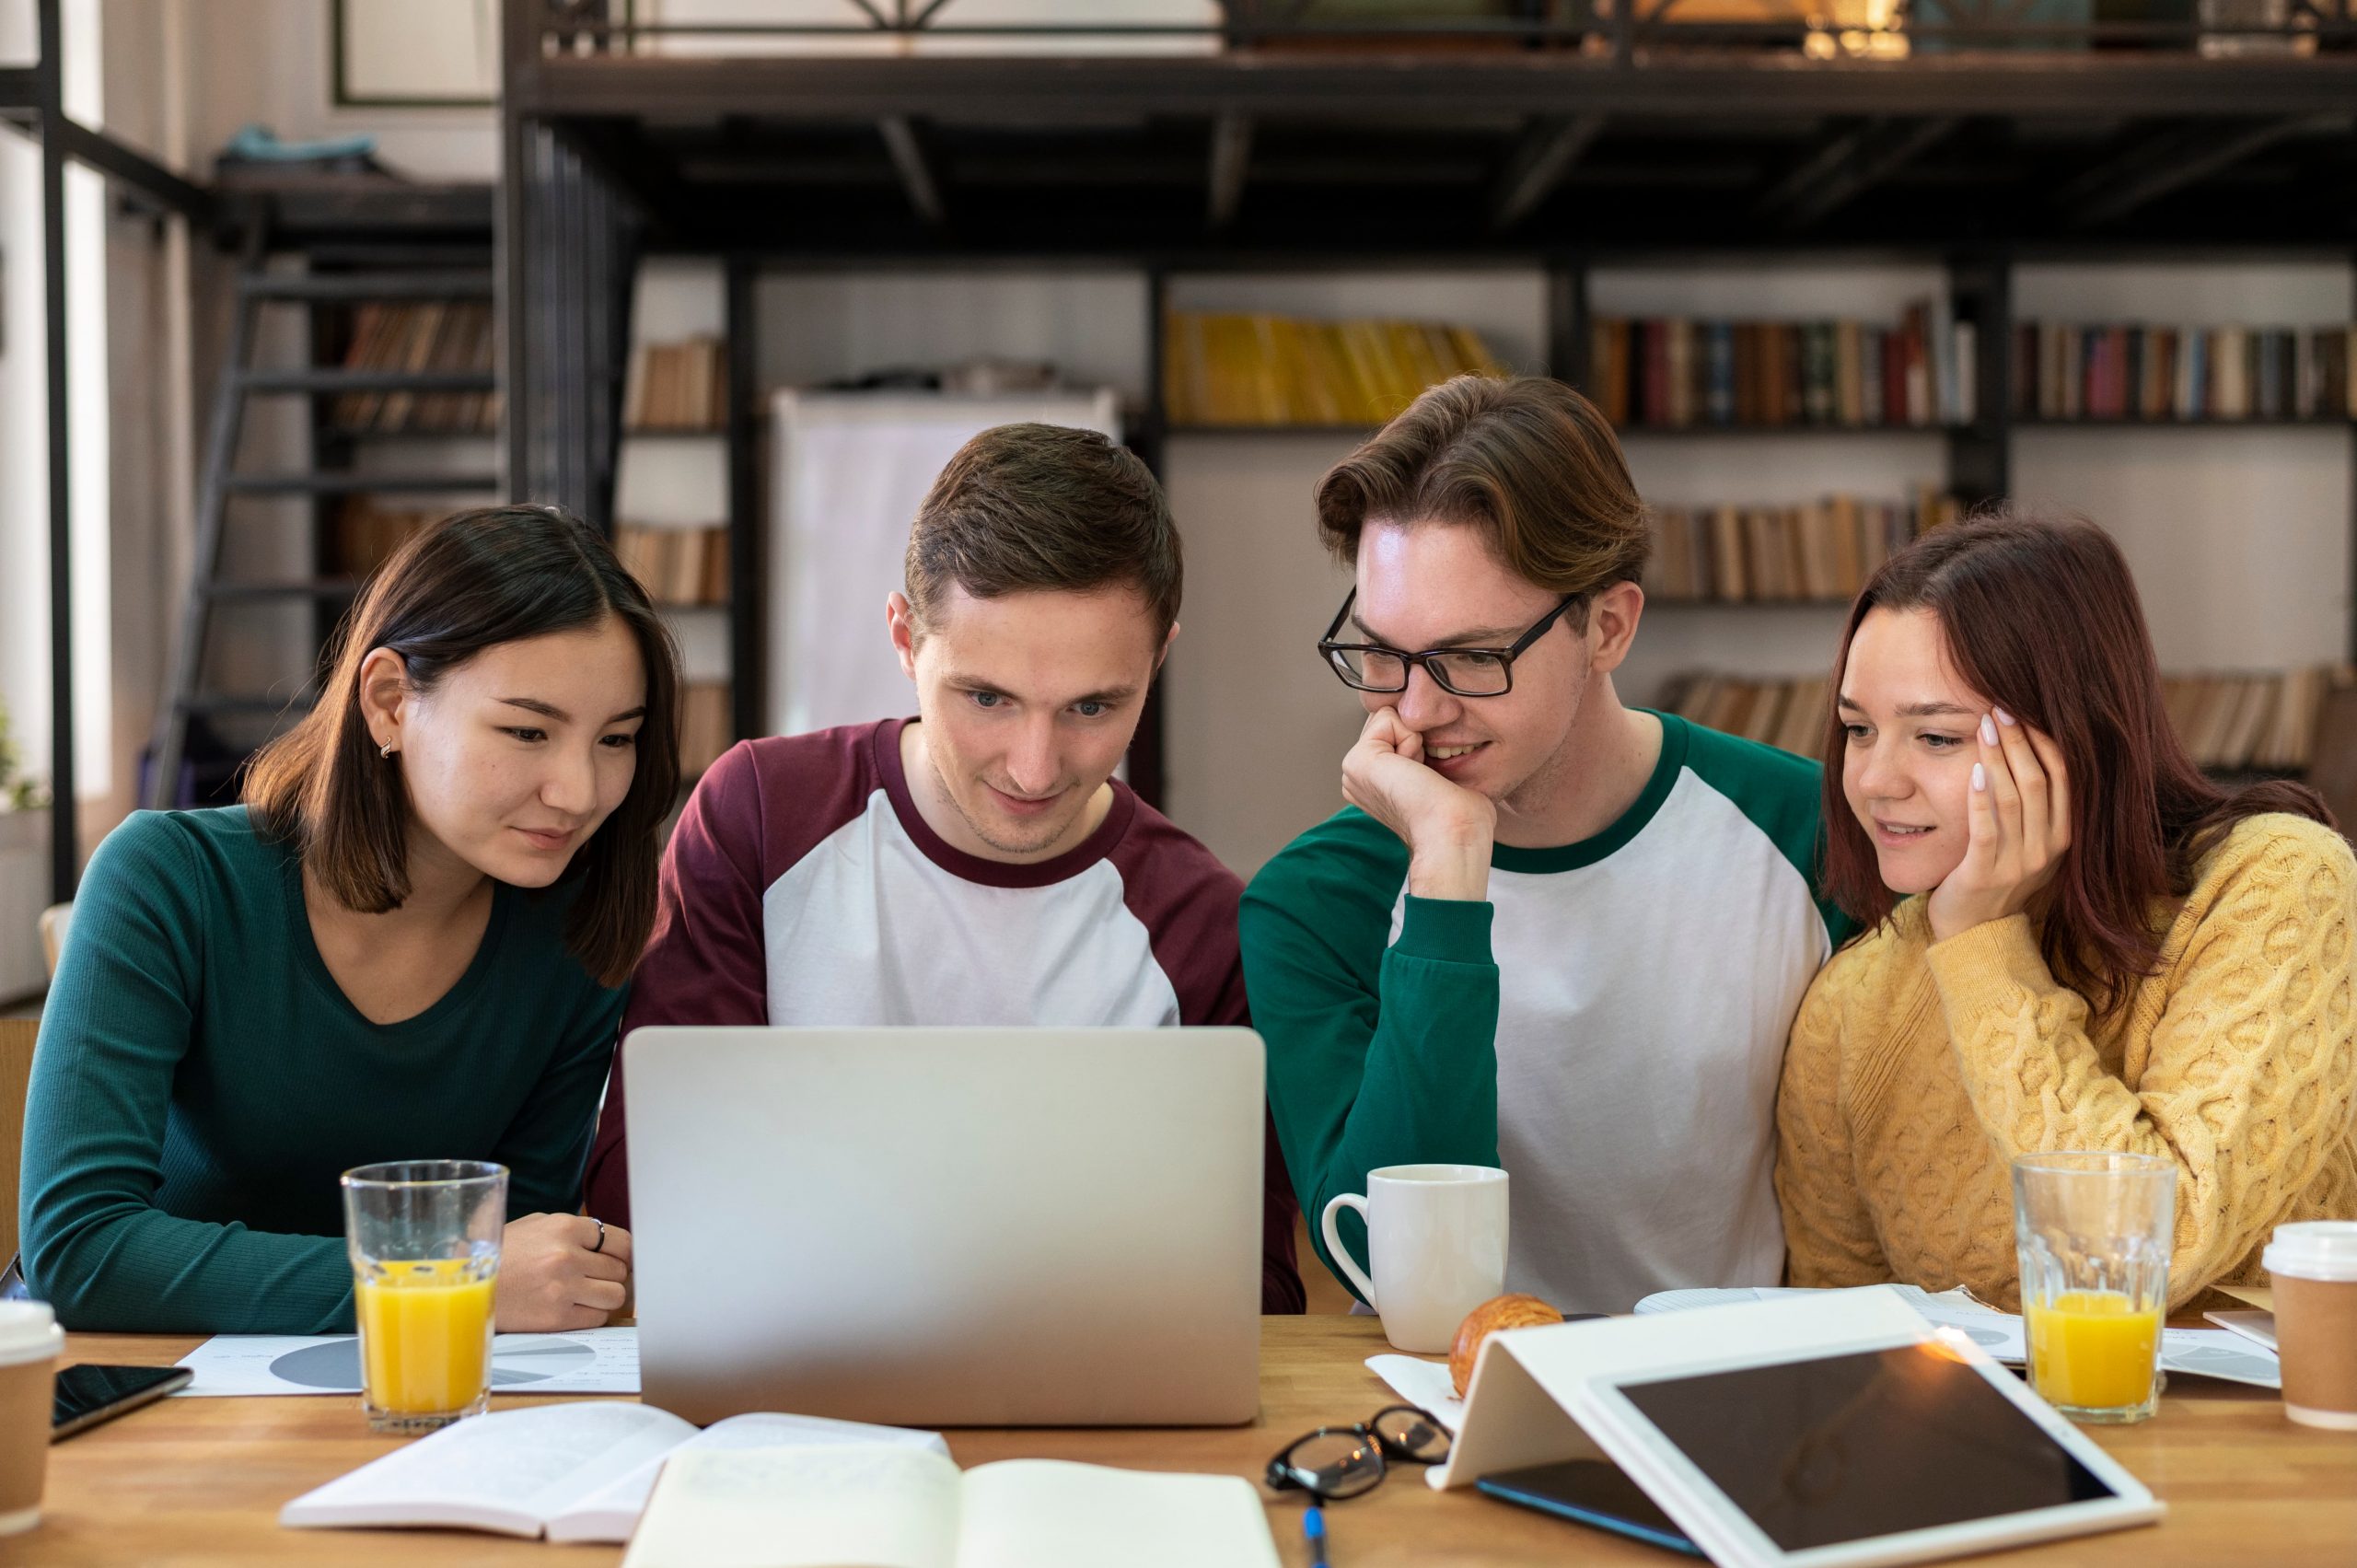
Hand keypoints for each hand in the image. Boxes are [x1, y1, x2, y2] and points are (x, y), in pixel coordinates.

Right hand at [494, 1213, 631, 1330]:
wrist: (467, 1284)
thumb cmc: (503, 1252)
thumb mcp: (536, 1225)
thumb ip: (574, 1230)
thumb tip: (610, 1242)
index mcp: (565, 1227)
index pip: (622, 1241)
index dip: (624, 1254)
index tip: (619, 1260)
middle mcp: (567, 1256)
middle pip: (619, 1270)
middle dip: (612, 1275)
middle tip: (598, 1279)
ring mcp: (562, 1288)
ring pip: (615, 1295)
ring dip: (606, 1296)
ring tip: (589, 1294)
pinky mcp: (555, 1317)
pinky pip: (597, 1318)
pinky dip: (592, 1315)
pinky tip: (576, 1308)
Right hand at [1340, 707, 1496, 901]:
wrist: (1453, 835)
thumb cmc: (1459, 816)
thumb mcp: (1441, 776)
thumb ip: (1427, 753)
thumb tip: (1435, 730)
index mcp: (1374, 784)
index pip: (1395, 730)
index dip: (1421, 741)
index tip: (1431, 776)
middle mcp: (1358, 778)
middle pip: (1389, 720)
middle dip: (1415, 736)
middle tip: (1426, 776)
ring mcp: (1353, 771)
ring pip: (1388, 717)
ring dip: (1414, 739)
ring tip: (1420, 776)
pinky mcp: (1357, 761)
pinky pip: (1388, 717)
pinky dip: (1410, 739)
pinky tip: (1415, 770)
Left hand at [1926, 708, 2071, 943]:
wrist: (1975, 930)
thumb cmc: (1998, 873)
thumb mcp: (2028, 839)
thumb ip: (2035, 802)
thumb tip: (2032, 743)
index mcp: (2063, 835)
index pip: (2062, 777)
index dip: (2044, 741)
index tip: (2024, 709)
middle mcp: (2047, 849)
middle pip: (2038, 782)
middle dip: (2018, 741)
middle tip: (1999, 708)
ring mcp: (2018, 863)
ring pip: (2013, 801)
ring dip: (1998, 759)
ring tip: (1983, 728)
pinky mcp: (1984, 874)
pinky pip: (1986, 831)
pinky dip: (1980, 800)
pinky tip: (1973, 773)